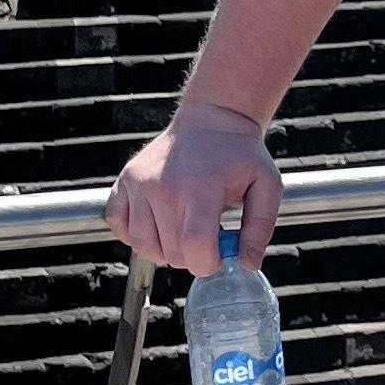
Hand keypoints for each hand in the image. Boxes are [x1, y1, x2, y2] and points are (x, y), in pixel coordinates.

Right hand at [107, 98, 280, 272]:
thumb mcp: (266, 185)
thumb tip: (248, 264)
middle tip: (205, 235)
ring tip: (181, 230)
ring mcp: (140, 183)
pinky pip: (118, 224)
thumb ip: (260, 227)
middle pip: (170, 253)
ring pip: (142, 245)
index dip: (207, 264)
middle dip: (191, 257)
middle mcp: (164, 187)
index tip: (217, 256)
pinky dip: (134, 233)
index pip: (194, 248)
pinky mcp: (125, 180)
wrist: (212, 120)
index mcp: (201, 189)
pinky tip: (157, 222)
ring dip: (163, 249)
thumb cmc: (240, 155)